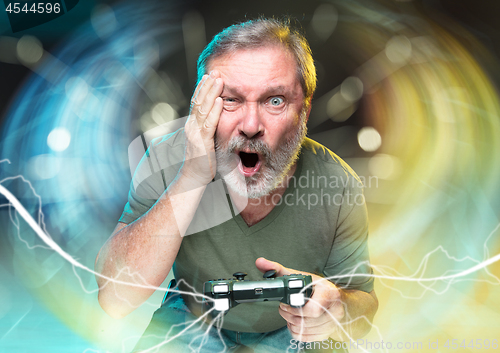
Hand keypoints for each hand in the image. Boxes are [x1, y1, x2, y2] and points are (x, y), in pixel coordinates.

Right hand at [183, 71, 223, 185]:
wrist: (193, 178)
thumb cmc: (201, 161)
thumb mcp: (204, 141)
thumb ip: (207, 129)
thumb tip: (215, 118)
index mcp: (192, 125)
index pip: (196, 102)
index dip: (202, 88)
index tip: (210, 76)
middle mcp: (191, 126)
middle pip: (198, 101)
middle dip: (207, 85)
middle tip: (216, 71)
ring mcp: (195, 133)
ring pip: (203, 108)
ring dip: (211, 93)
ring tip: (218, 79)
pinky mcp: (202, 142)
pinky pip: (209, 123)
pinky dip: (215, 111)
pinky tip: (220, 101)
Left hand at [255, 257, 344, 341]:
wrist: (335, 299)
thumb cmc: (317, 287)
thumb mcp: (300, 275)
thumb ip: (278, 269)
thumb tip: (260, 262)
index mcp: (329, 293)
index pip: (313, 308)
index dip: (294, 307)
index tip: (286, 302)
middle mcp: (333, 310)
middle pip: (305, 321)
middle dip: (289, 314)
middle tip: (284, 307)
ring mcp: (331, 324)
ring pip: (303, 330)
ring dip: (291, 322)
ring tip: (289, 313)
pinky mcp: (326, 333)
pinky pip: (305, 337)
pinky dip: (295, 330)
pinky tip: (295, 321)